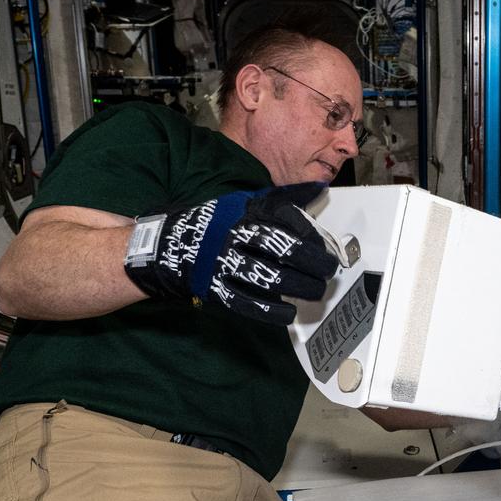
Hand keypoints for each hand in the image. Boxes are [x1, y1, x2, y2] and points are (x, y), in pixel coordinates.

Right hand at [123, 183, 339, 323]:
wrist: (171, 243)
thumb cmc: (220, 222)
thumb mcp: (248, 202)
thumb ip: (284, 198)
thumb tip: (319, 187)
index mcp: (245, 211)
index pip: (285, 219)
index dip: (310, 234)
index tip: (326, 246)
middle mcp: (235, 234)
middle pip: (279, 246)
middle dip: (311, 261)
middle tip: (329, 270)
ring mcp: (223, 262)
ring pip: (266, 276)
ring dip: (297, 287)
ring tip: (316, 292)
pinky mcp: (215, 287)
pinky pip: (246, 302)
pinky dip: (270, 311)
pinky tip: (288, 313)